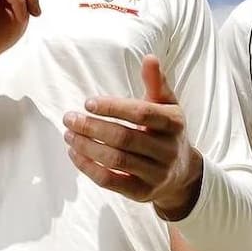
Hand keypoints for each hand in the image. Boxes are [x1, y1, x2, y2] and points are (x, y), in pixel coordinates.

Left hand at [63, 54, 202, 219]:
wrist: (182, 175)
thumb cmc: (167, 132)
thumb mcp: (167, 106)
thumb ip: (156, 83)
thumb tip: (149, 57)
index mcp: (174, 123)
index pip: (142, 113)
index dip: (114, 107)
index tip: (88, 102)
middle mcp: (168, 150)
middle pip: (125, 138)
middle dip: (93, 127)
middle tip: (70, 118)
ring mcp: (156, 174)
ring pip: (116, 160)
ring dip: (87, 147)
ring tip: (68, 134)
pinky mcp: (142, 193)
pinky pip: (111, 181)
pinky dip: (89, 168)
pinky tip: (74, 154)